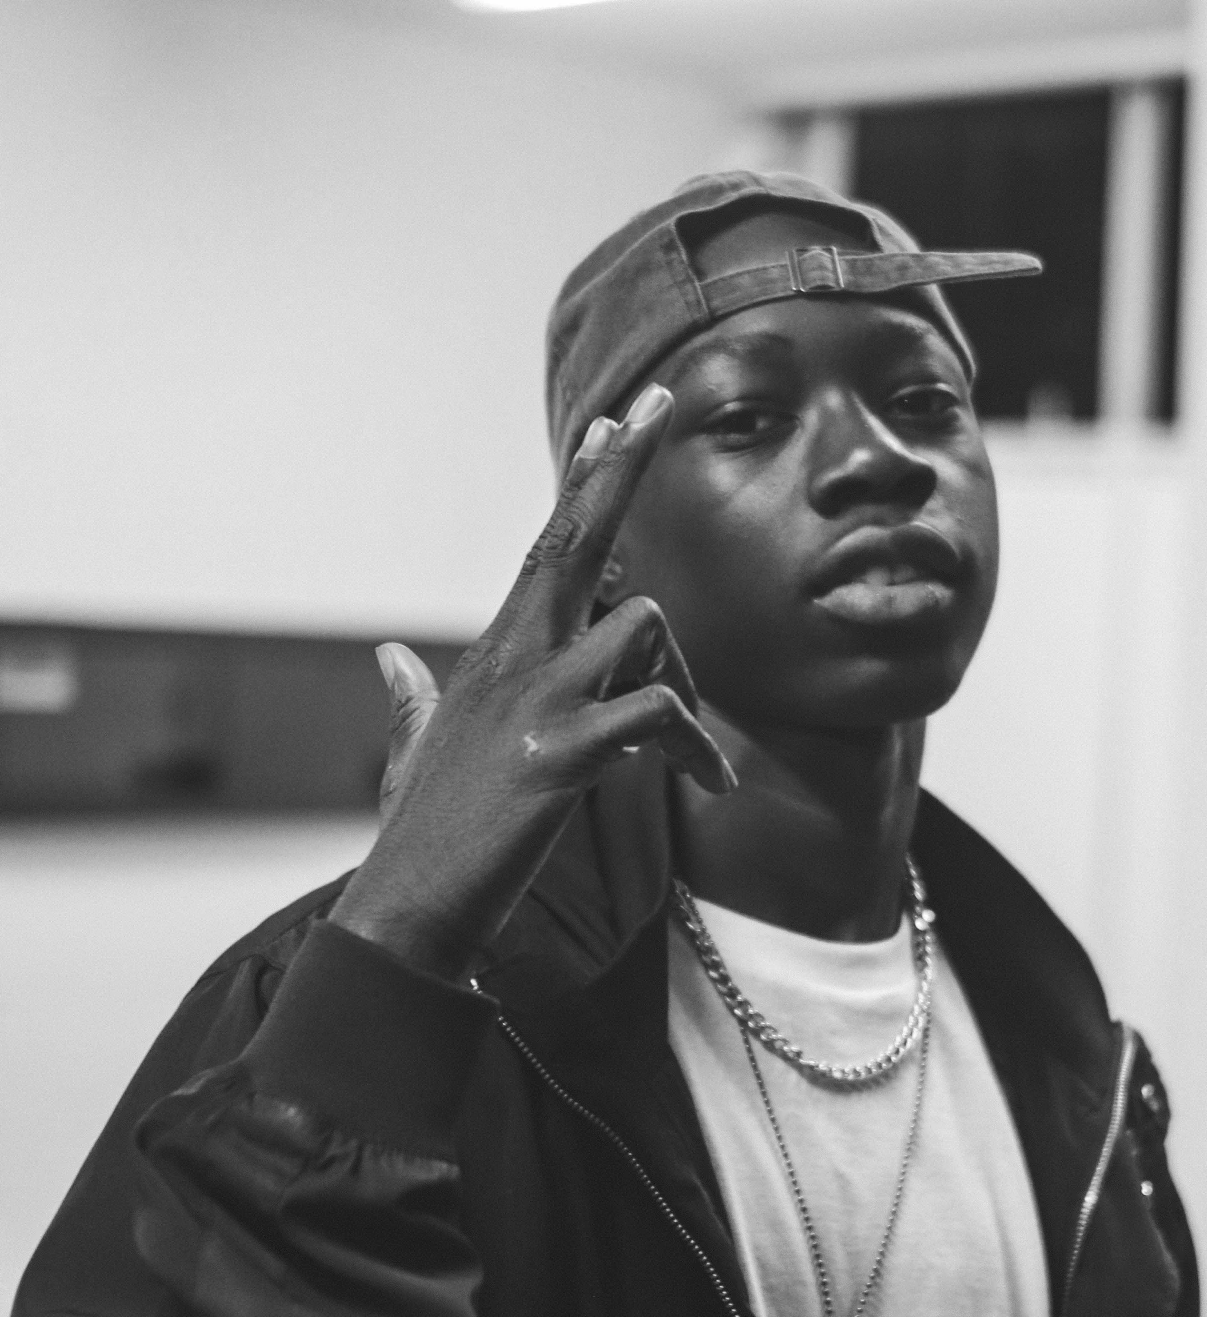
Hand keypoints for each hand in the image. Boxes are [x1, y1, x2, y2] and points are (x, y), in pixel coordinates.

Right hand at [332, 386, 732, 977]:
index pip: (547, 548)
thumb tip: (389, 657)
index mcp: (496, 655)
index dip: (582, 485)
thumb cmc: (425, 836)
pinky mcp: (559, 757)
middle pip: (574, 540)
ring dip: (689, 683)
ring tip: (695, 759)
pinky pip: (654, 715)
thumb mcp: (418, 752)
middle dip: (619, 472)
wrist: (409, 912)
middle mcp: (514, 659)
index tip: (612, 424)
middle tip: (657, 404)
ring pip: (643, 624)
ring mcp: (537, 703)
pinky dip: (695, 746)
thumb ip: (411, 700)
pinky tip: (708, 786)